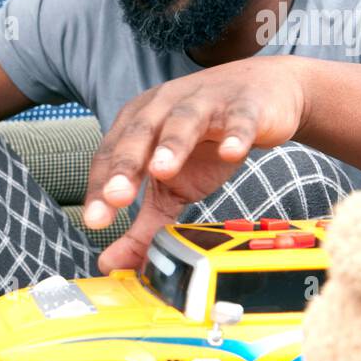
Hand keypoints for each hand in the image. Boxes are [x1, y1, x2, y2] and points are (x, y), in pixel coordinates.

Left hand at [82, 55, 310, 273]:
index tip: (95, 222)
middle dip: (126, 166)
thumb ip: (143, 226)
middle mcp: (163, 108)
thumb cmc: (207, 142)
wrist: (265, 95)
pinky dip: (235, 134)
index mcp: (137, 125)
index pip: (111, 156)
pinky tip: (231, 152)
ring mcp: (204, 103)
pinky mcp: (244, 106)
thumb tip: (113, 265)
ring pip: (183, 121)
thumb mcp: (173, 187)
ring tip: (162, 171)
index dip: (101, 188)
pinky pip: (239, 119)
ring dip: (171, 144)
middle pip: (139, 135)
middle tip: (116, 197)